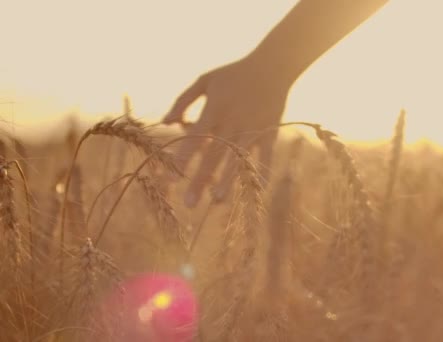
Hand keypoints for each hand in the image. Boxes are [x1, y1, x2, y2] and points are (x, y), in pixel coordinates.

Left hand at [163, 57, 290, 207]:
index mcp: (215, 108)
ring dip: (227, 181)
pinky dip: (263, 171)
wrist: (272, 66)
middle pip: (213, 155)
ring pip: (237, 159)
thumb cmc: (233, 73)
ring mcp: (253, 127)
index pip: (195, 138)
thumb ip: (183, 101)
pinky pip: (265, 155)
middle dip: (201, 179)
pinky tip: (256, 190)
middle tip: (189, 203)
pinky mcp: (269, 131)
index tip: (172, 179)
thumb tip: (165, 123)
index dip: (184, 158)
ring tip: (217, 201)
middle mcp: (233, 121)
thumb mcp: (205, 81)